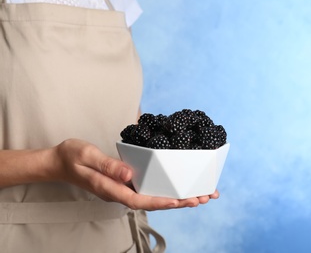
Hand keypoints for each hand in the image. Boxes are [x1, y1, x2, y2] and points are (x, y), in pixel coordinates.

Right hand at [51, 139, 218, 210]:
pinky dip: (166, 190)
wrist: (60, 162)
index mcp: (111, 189)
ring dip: (177, 198)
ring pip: (154, 197)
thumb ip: (108, 165)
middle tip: (203, 198)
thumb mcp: (87, 156)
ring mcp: (123, 190)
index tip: (181, 200)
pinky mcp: (125, 184)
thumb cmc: (72, 157)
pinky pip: (149, 190)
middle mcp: (120, 192)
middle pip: (153, 202)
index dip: (161, 201)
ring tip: (200, 196)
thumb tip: (130, 174)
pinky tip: (179, 188)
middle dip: (179, 201)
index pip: (140, 199)